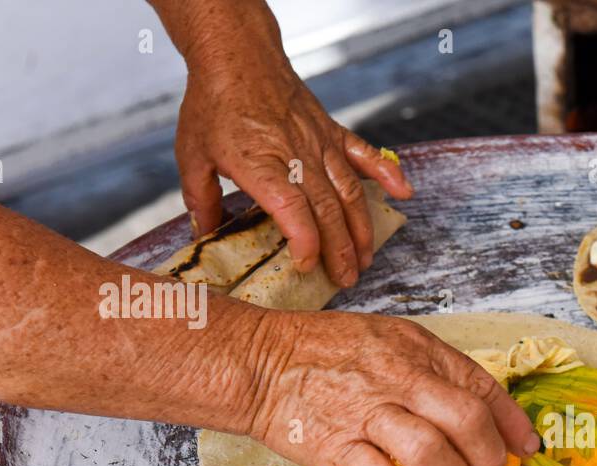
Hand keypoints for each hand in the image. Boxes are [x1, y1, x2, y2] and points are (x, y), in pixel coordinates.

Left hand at [173, 53, 411, 287]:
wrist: (237, 55)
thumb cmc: (213, 104)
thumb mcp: (192, 153)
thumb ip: (202, 198)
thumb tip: (204, 236)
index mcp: (259, 163)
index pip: (291, 208)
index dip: (305, 241)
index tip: (306, 265)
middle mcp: (296, 155)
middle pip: (328, 210)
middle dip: (341, 250)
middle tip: (346, 280)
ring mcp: (319, 143)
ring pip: (349, 192)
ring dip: (362, 230)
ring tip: (365, 259)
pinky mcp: (332, 132)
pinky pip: (364, 154)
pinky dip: (387, 174)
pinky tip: (404, 194)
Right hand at [246, 313, 540, 465]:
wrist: (258, 361)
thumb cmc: (327, 351)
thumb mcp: (390, 340)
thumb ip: (435, 370)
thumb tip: (486, 411)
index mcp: (416, 350)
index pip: (481, 386)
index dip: (512, 423)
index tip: (527, 448)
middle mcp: (397, 378)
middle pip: (467, 421)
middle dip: (488, 458)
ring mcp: (366, 414)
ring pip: (432, 452)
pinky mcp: (336, 448)